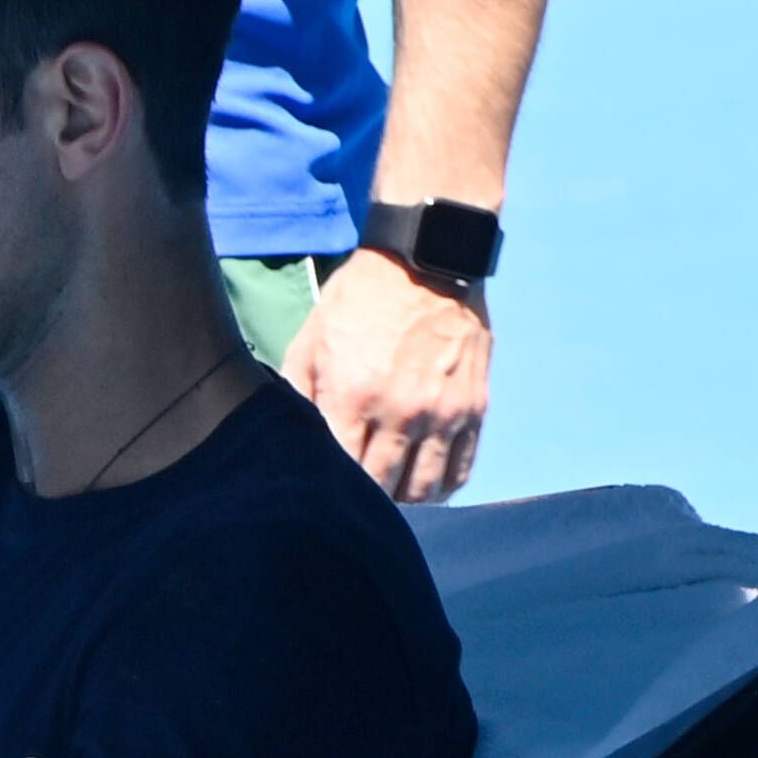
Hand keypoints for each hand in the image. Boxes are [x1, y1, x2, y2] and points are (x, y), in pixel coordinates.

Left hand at [283, 249, 491, 500]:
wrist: (426, 257)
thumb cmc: (360, 299)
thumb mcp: (311, 342)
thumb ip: (295, 395)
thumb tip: (284, 441)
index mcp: (353, 396)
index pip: (340, 474)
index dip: (330, 490)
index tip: (323, 493)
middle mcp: (401, 411)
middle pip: (382, 490)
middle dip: (365, 500)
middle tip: (354, 499)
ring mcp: (442, 412)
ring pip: (423, 489)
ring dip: (403, 500)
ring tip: (389, 494)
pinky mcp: (473, 406)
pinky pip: (460, 469)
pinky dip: (441, 487)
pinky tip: (424, 484)